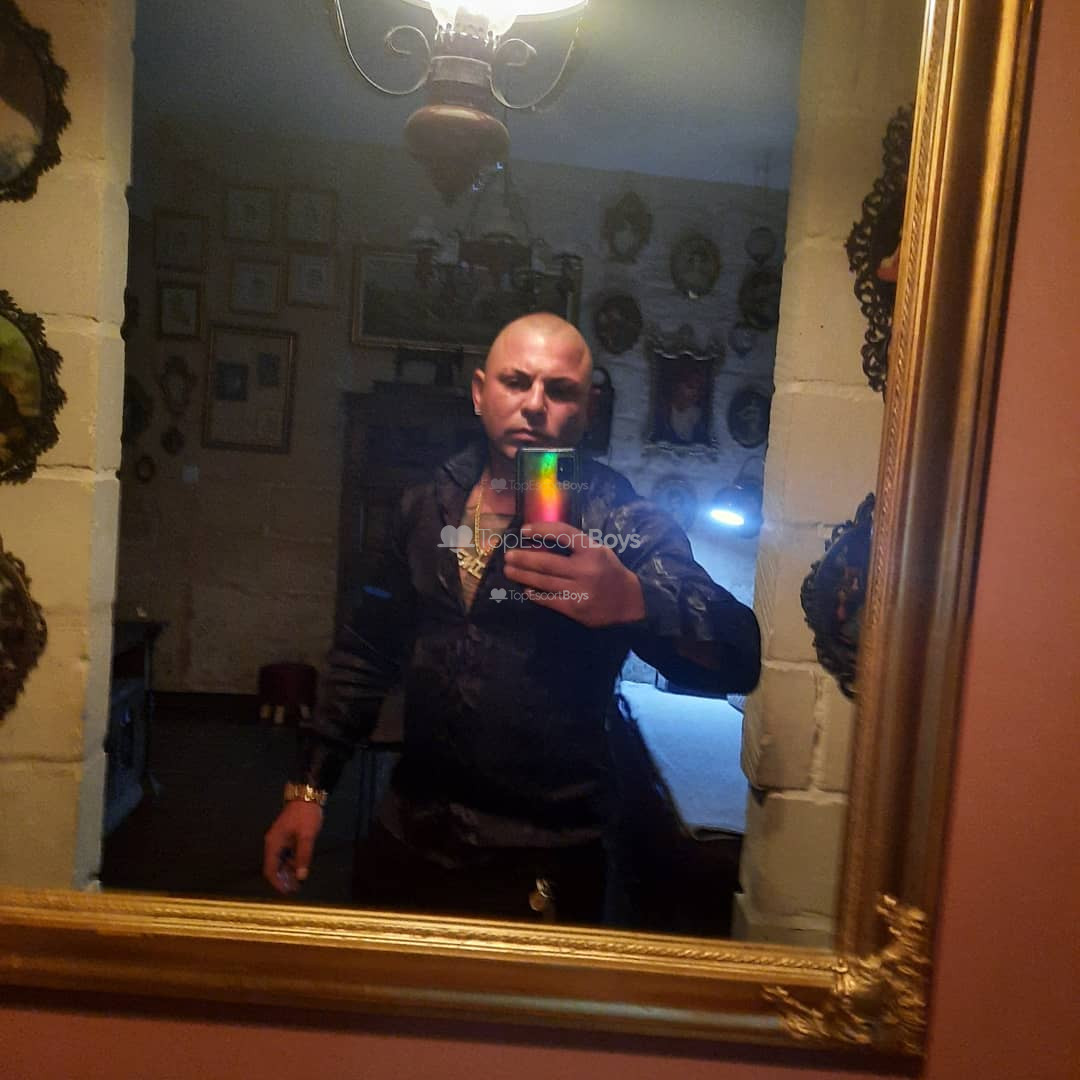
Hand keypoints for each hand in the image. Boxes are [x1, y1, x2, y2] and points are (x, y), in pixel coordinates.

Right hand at [263, 800, 323, 894]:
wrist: (306, 795)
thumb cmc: (305, 815)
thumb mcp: (307, 836)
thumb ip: (303, 856)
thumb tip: (301, 876)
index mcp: (273, 844)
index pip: (270, 870)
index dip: (277, 883)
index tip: (287, 892)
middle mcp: (273, 844)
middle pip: (274, 867)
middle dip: (283, 880)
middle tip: (295, 889)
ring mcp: (279, 840)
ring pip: (280, 862)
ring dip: (288, 872)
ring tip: (298, 882)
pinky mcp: (285, 837)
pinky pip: (285, 855)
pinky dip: (291, 863)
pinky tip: (300, 868)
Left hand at [503, 521, 645, 628]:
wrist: (629, 601)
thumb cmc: (609, 571)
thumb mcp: (599, 550)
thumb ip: (576, 545)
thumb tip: (542, 539)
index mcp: (592, 550)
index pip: (562, 534)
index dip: (541, 530)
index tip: (524, 530)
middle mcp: (585, 569)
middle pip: (546, 561)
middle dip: (523, 558)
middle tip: (508, 556)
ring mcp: (579, 590)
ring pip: (544, 581)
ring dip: (523, 575)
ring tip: (509, 570)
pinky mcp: (575, 608)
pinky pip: (549, 599)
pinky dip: (535, 593)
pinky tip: (526, 588)